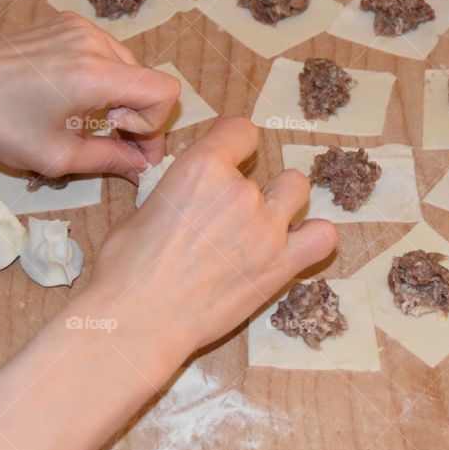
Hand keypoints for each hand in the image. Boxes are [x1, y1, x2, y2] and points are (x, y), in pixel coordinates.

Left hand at [0, 13, 179, 181]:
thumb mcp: (57, 156)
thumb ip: (110, 160)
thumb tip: (143, 167)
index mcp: (93, 74)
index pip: (163, 90)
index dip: (155, 124)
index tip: (126, 142)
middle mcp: (93, 42)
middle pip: (149, 79)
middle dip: (138, 115)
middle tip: (113, 141)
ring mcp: (81, 28)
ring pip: (130, 67)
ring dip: (121, 97)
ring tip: (90, 119)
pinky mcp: (69, 23)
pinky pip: (107, 53)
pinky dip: (103, 78)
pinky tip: (74, 95)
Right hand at [87, 117, 338, 353]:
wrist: (137, 320)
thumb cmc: (125, 267)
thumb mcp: (142, 209)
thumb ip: (176, 192)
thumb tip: (183, 196)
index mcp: (202, 167)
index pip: (241, 130)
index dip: (234, 143)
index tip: (229, 158)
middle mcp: (240, 190)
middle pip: (268, 168)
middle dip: (253, 186)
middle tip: (231, 213)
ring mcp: (266, 228)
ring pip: (297, 190)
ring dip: (282, 203)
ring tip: (261, 227)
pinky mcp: (281, 266)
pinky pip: (323, 237)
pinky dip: (313, 238)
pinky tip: (292, 247)